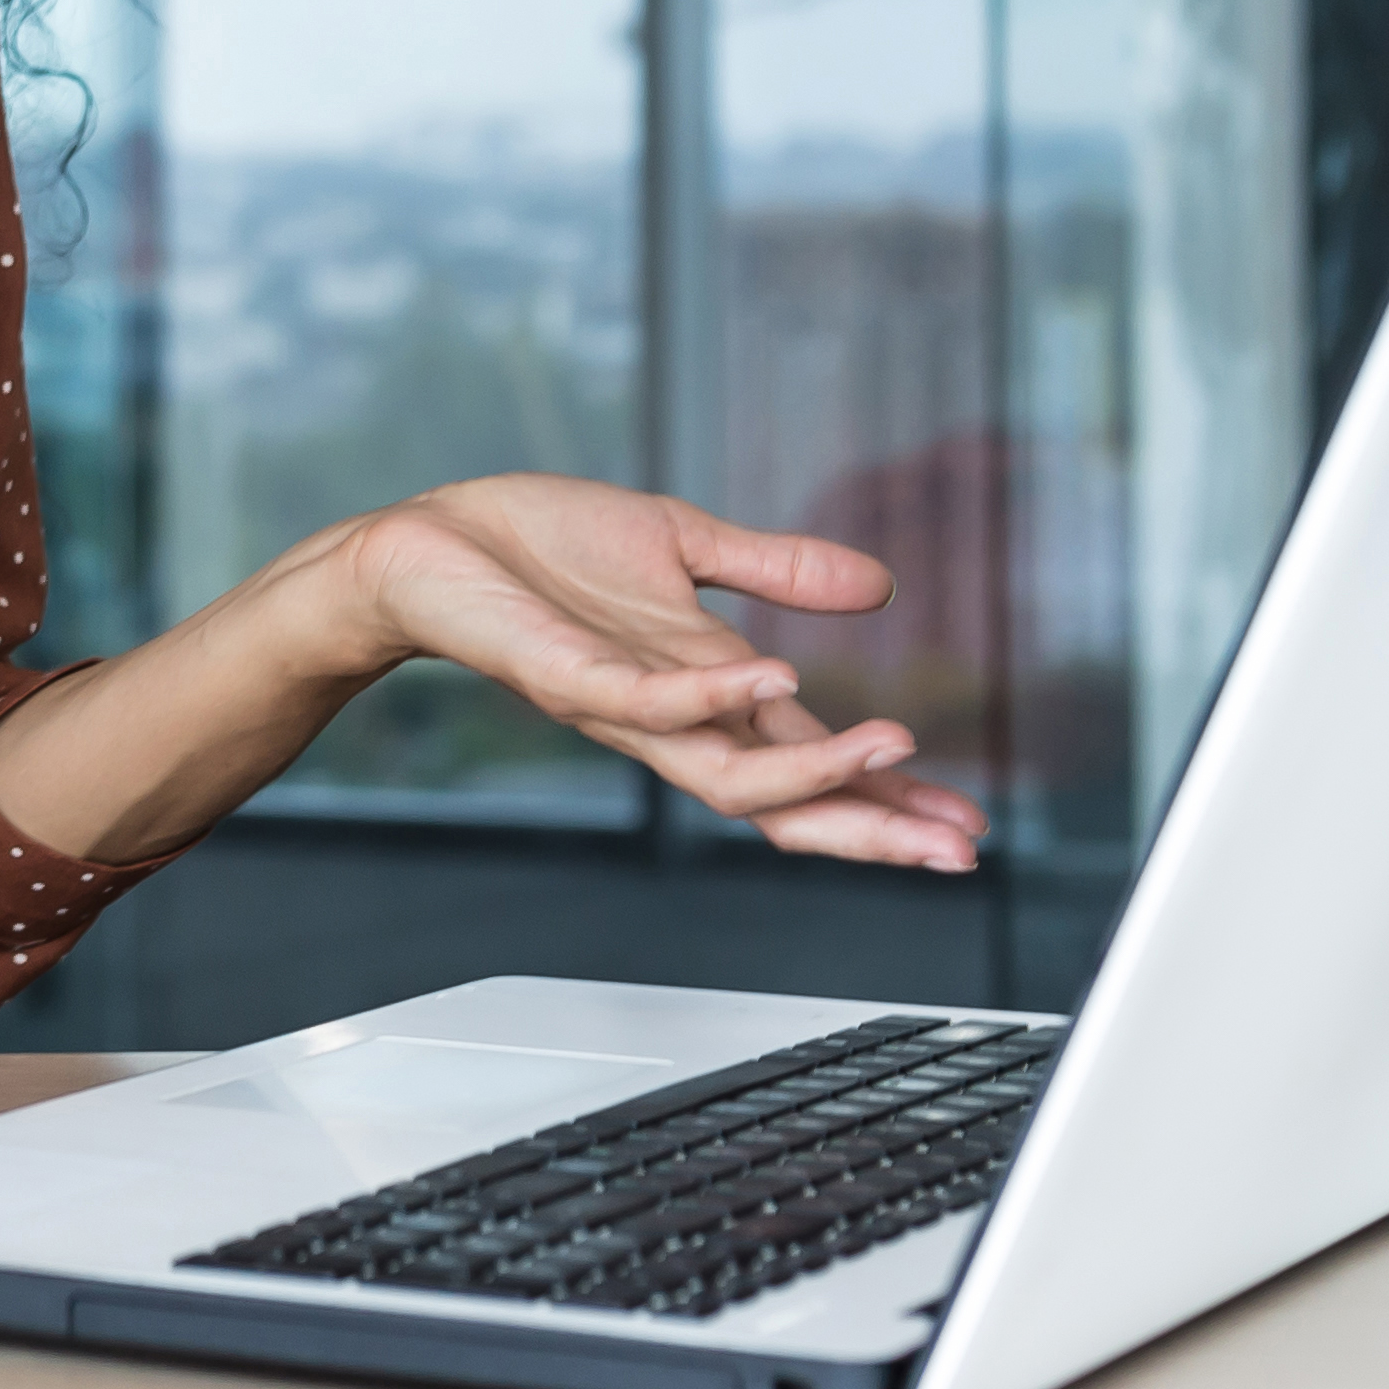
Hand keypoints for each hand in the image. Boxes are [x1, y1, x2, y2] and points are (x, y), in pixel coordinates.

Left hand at [332, 477, 988, 868]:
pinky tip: (776, 679)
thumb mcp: (682, 545)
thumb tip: (881, 586)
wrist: (423, 541)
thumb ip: (776, 569)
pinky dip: (713, 696)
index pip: (809, 766)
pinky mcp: (563, 675)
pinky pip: (646, 703)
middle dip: (869, 826)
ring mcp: (617, 706)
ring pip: (725, 774)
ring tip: (891, 751)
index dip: (884, 800)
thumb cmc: (538, 549)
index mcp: (703, 691)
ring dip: (811, 771)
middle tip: (953, 847)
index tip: (965, 827)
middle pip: (782, 803)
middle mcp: (668, 718)